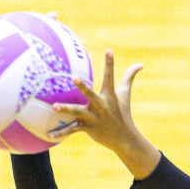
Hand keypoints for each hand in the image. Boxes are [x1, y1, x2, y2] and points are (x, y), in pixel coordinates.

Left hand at [50, 49, 160, 178]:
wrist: (124, 138)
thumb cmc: (123, 112)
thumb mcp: (125, 94)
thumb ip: (129, 77)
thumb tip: (140, 64)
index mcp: (109, 95)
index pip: (110, 76)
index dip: (109, 63)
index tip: (108, 50)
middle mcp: (101, 105)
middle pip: (90, 95)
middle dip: (83, 87)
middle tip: (75, 78)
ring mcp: (93, 117)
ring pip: (77, 112)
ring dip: (66, 110)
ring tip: (54, 106)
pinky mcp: (87, 127)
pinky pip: (71, 130)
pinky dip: (60, 132)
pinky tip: (48, 135)